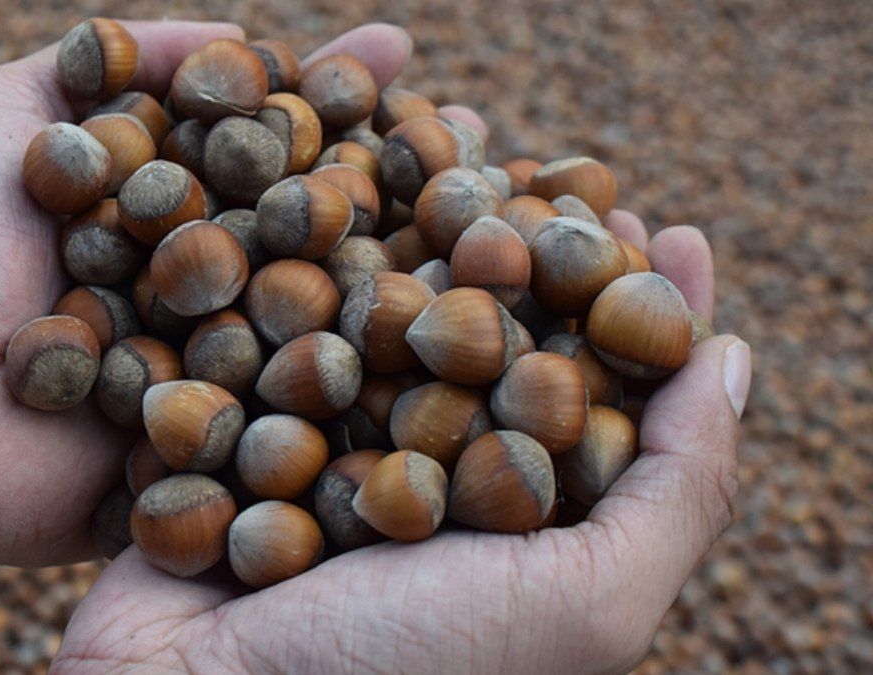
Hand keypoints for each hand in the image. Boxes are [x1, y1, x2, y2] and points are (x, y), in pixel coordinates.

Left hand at [0, 20, 455, 569]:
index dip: (331, 101)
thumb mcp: (3, 119)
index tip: (399, 57)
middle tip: (478, 137)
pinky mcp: (219, 457)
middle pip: (319, 226)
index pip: (270, 145)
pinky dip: (376, 385)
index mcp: (167, 213)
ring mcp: (218, 374)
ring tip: (493, 222)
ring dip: (414, 275)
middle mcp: (206, 289)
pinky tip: (456, 345)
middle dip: (398, 180)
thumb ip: (102, 60)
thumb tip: (238, 28)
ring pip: (332, 320)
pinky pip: (303, 421)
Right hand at [50, 218, 750, 672]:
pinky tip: (345, 194)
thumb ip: (675, 488)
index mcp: (524, 527)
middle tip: (562, 173)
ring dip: (429, 236)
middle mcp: (431, 483)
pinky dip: (316, 262)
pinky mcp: (244, 430)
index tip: (664, 227)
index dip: (639, 312)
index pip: (599, 397)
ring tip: (462, 149)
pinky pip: (289, 331)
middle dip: (537, 256)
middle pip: (499, 345)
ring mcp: (333, 451)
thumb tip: (736, 355)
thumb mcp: (586, 602)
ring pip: (394, 323)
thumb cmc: (401, 672)